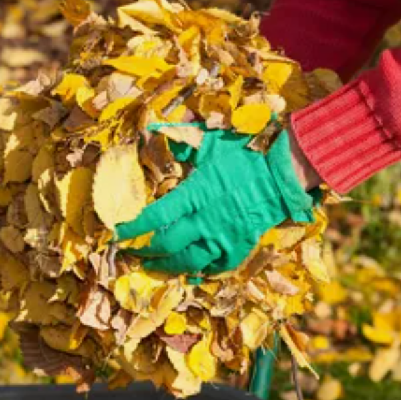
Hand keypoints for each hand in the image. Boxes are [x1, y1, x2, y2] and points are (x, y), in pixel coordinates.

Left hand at [116, 125, 316, 275]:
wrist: (281, 175)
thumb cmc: (244, 156)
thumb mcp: (210, 143)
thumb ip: (180, 139)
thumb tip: (152, 128)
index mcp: (196, 194)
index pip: (156, 216)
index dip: (134, 228)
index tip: (119, 233)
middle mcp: (205, 220)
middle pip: (167, 245)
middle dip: (145, 252)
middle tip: (133, 253)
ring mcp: (223, 238)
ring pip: (188, 262)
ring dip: (167, 267)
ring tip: (154, 267)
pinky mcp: (239, 247)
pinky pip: (215, 268)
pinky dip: (200, 272)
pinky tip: (190, 271)